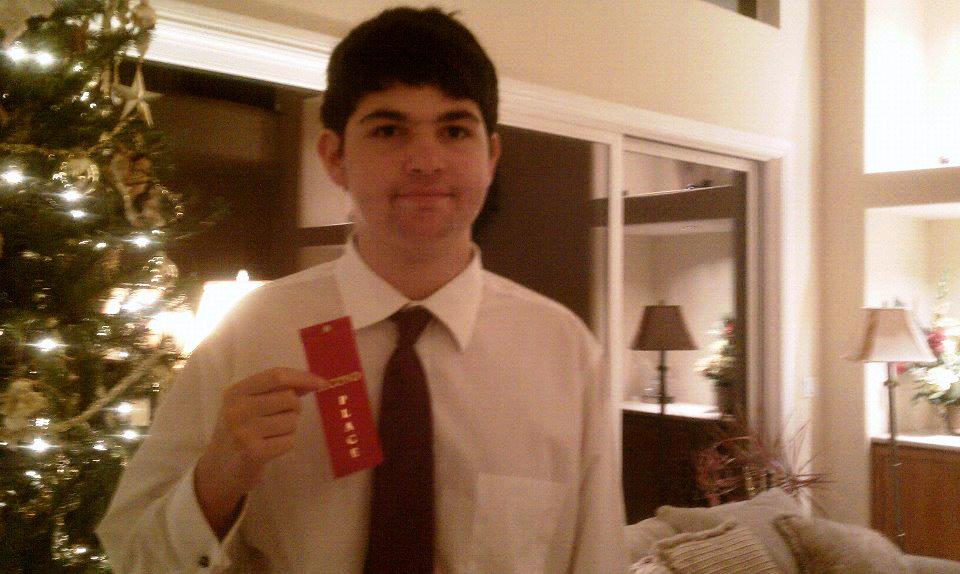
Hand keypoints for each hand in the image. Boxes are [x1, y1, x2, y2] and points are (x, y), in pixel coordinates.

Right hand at [194, 367, 324, 536]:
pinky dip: (286, 444)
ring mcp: (244, 431)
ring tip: (271, 435)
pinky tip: (270, 447)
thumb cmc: (239, 432)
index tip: (322, 383)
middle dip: (295, 408)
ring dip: (290, 428)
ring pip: (292, 421)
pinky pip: (289, 441)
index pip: (276, 376)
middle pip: (288, 398)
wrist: (217, 471)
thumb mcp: (248, 405)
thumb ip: (275, 391)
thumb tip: (312, 382)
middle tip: (282, 418)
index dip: (303, 377)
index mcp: (236, 391)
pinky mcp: (253, 452)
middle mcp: (237, 408)